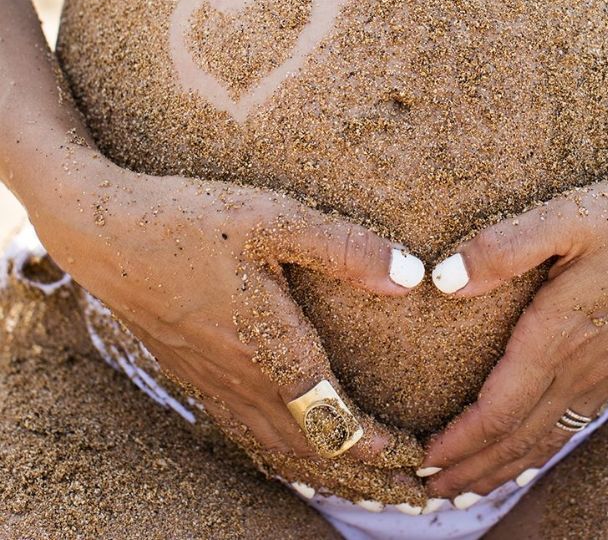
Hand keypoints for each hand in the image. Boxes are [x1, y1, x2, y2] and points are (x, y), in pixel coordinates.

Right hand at [29, 144, 424, 465]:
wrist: (100, 231)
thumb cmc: (189, 221)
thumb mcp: (276, 220)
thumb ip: (346, 250)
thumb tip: (411, 277)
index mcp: (271, 350)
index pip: (335, 423)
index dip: (378, 446)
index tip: (414, 456)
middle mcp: (241, 379)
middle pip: (308, 446)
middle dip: (360, 467)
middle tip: (400, 479)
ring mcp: (210, 380)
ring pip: (273, 443)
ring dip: (319, 462)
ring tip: (354, 472)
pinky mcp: (189, 370)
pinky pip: (241, 427)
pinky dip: (277, 446)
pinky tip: (282, 437)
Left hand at [422, 161, 607, 499]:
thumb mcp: (570, 215)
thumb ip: (505, 246)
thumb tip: (444, 280)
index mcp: (558, 333)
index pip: (499, 408)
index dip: (460, 440)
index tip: (422, 458)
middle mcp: (580, 365)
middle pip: (517, 437)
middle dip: (471, 468)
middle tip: (429, 489)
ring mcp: (605, 370)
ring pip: (546, 437)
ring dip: (502, 467)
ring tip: (468, 488)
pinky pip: (574, 423)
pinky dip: (542, 450)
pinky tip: (530, 454)